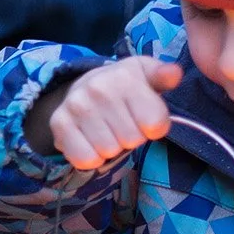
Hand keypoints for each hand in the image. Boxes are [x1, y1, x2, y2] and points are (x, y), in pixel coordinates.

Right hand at [27, 57, 180, 168]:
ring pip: (110, 151)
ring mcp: (76, 106)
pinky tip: (92, 141)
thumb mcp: (147, 75)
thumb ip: (164, 76)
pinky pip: (86, 160)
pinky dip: (92, 158)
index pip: (155, 124)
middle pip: (132, 140)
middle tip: (123, 124)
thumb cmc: (124, 87)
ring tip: (107, 131)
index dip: (155, 127)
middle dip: (132, 137)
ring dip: (112, 148)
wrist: (83, 86)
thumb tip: (174, 74)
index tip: (145, 117)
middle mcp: (98, 88)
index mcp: (124, 75)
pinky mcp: (59, 124)